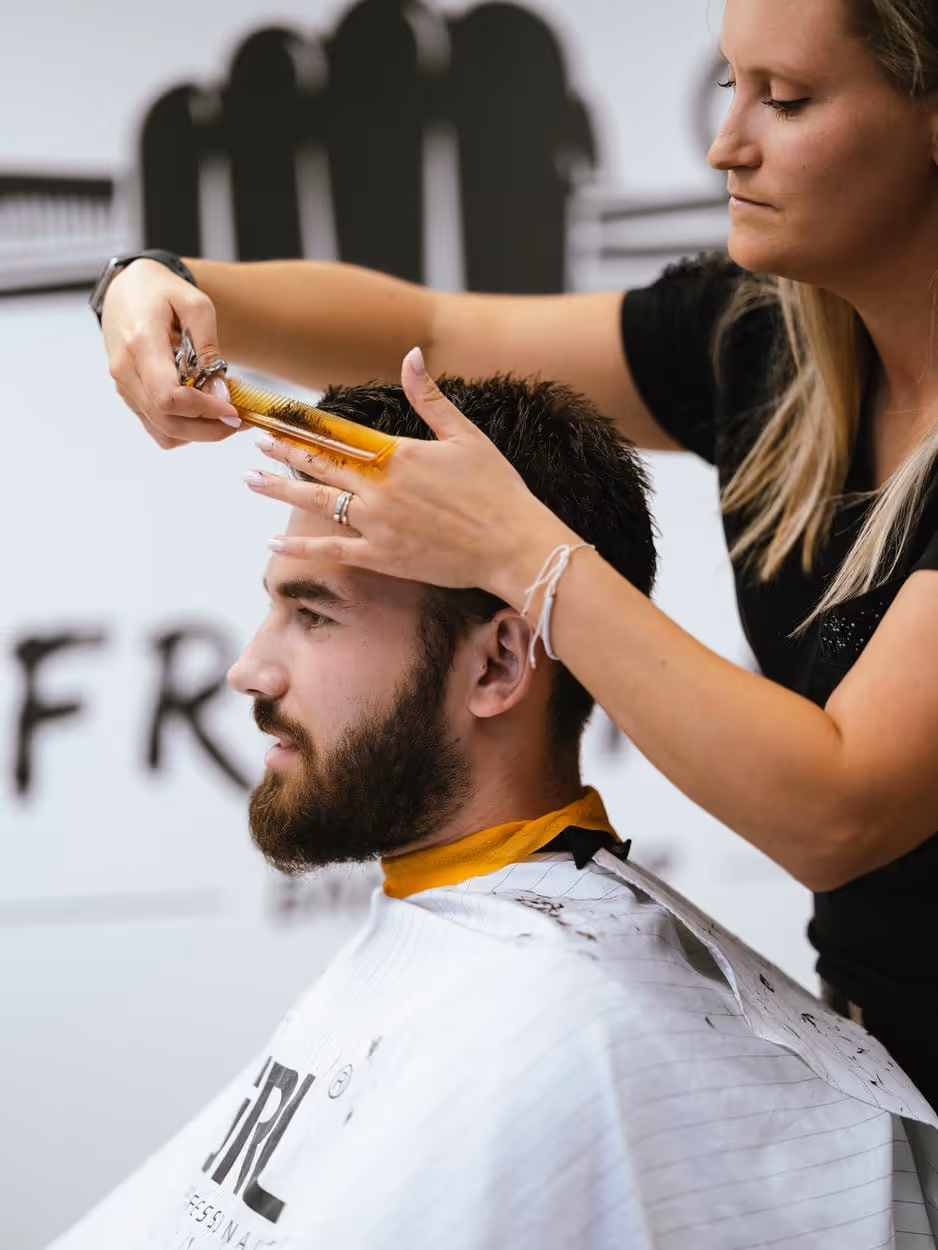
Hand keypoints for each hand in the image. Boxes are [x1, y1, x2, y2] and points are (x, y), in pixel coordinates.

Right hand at [101, 259, 240, 447]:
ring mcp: (124, 386)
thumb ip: (209, 350)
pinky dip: (184, 430)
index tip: (233, 408)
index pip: (169, 397)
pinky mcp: (129, 395)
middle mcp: (126, 370)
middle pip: (168, 421)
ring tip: (225, 416)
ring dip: (199, 433)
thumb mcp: (196, 306)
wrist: (125, 287)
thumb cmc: (161, 292)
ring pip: (164, 431)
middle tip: (239, 420)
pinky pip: (157, 428)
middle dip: (210, 429)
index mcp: (141, 343)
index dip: (204, 410)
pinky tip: (203, 414)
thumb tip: (221, 393)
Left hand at [244, 348, 576, 604]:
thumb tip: (411, 354)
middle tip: (254, 441)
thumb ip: (430, 397)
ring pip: (317, 503)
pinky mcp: (383, 558)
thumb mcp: (467, 434)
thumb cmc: (498, 489)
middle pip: (320, 465)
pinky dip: (300, 549)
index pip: (340, 435)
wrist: (513, 545)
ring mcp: (378, 524)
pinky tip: (272, 545)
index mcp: (399, 454)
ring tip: (251, 480)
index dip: (305, 425)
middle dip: (284, 451)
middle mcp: (381, 488)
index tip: (278, 416)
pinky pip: (332, 550)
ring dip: (280, 490)